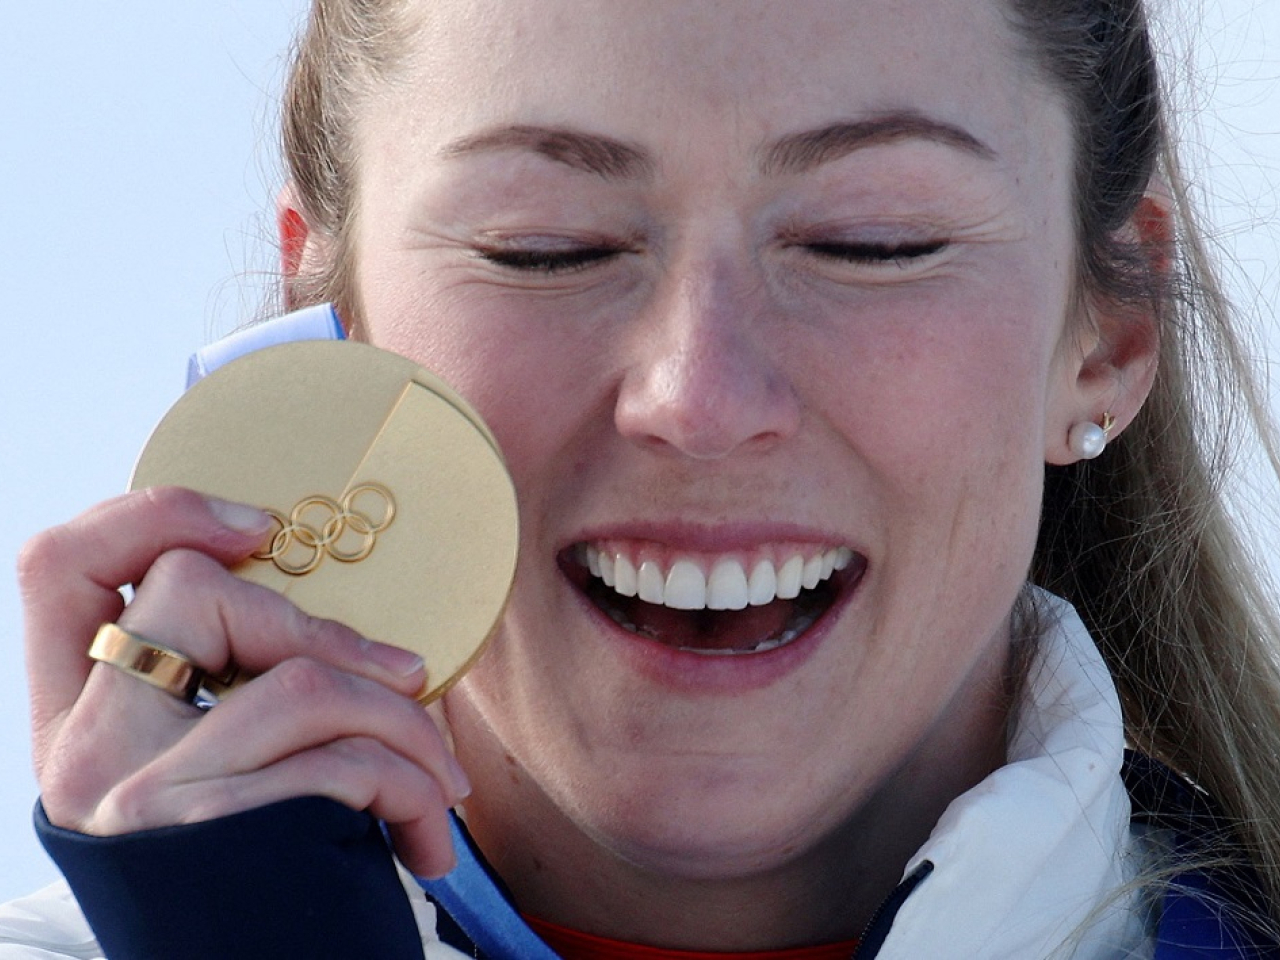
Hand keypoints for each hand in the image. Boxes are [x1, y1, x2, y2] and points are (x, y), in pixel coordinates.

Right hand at [18, 486, 468, 876]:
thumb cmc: (271, 884)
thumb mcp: (224, 779)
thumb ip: (229, 691)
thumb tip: (326, 604)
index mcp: (78, 723)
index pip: (58, 566)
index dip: (149, 513)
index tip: (256, 523)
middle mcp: (82, 755)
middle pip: (186, 590)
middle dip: (325, 625)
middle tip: (403, 677)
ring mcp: (136, 797)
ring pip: (296, 678)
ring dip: (406, 723)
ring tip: (441, 777)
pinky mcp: (211, 835)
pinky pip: (343, 756)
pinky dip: (414, 784)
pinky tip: (426, 835)